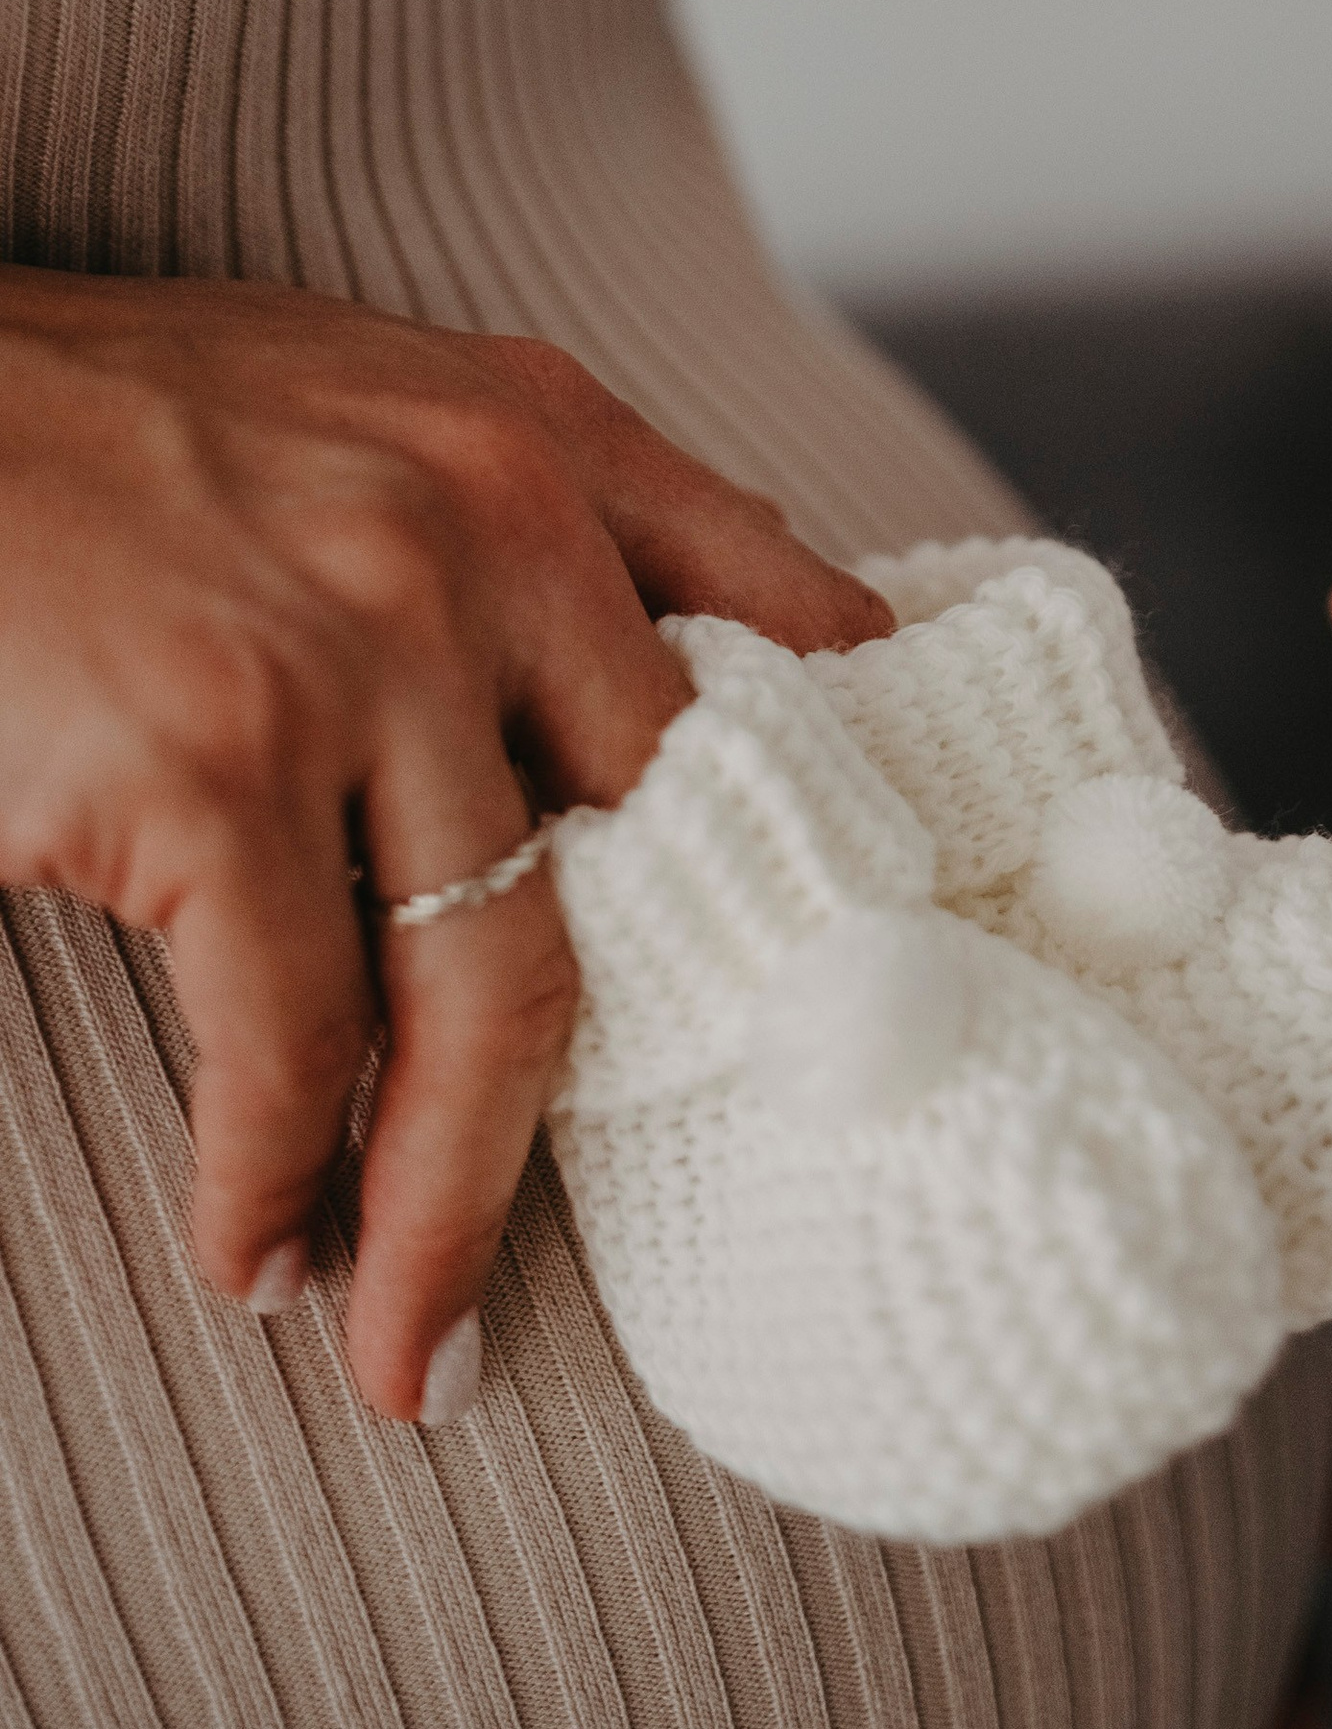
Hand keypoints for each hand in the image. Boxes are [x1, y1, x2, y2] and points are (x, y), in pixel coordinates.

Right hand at [0, 268, 891, 1420]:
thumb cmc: (93, 424)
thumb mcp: (359, 397)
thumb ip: (525, 506)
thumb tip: (711, 654)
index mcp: (542, 438)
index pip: (782, 624)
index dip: (831, 805)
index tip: (841, 974)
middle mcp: (489, 527)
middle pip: (654, 860)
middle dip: (651, 1074)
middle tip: (604, 1225)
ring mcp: (362, 645)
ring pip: (489, 990)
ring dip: (442, 1202)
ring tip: (409, 1331)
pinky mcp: (214, 762)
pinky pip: (291, 1039)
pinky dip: (270, 1181)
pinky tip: (255, 1255)